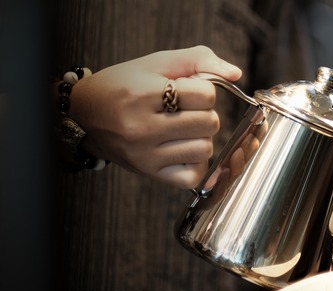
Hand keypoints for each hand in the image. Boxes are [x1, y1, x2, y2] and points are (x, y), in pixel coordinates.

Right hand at [68, 45, 241, 188]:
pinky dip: (195, 163)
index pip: (206, 95)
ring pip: (204, 149)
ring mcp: (145, 154)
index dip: (204, 91)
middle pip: (209, 123)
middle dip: (205, 113)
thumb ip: (199, 60)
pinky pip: (192, 176)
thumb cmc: (125, 85)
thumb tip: (236, 75)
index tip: (187, 92)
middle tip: (186, 111)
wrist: (84, 114)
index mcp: (143, 93)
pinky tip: (182, 149)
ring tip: (182, 129)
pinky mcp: (148, 172)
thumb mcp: (157, 63)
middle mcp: (141, 126)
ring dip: (201, 138)